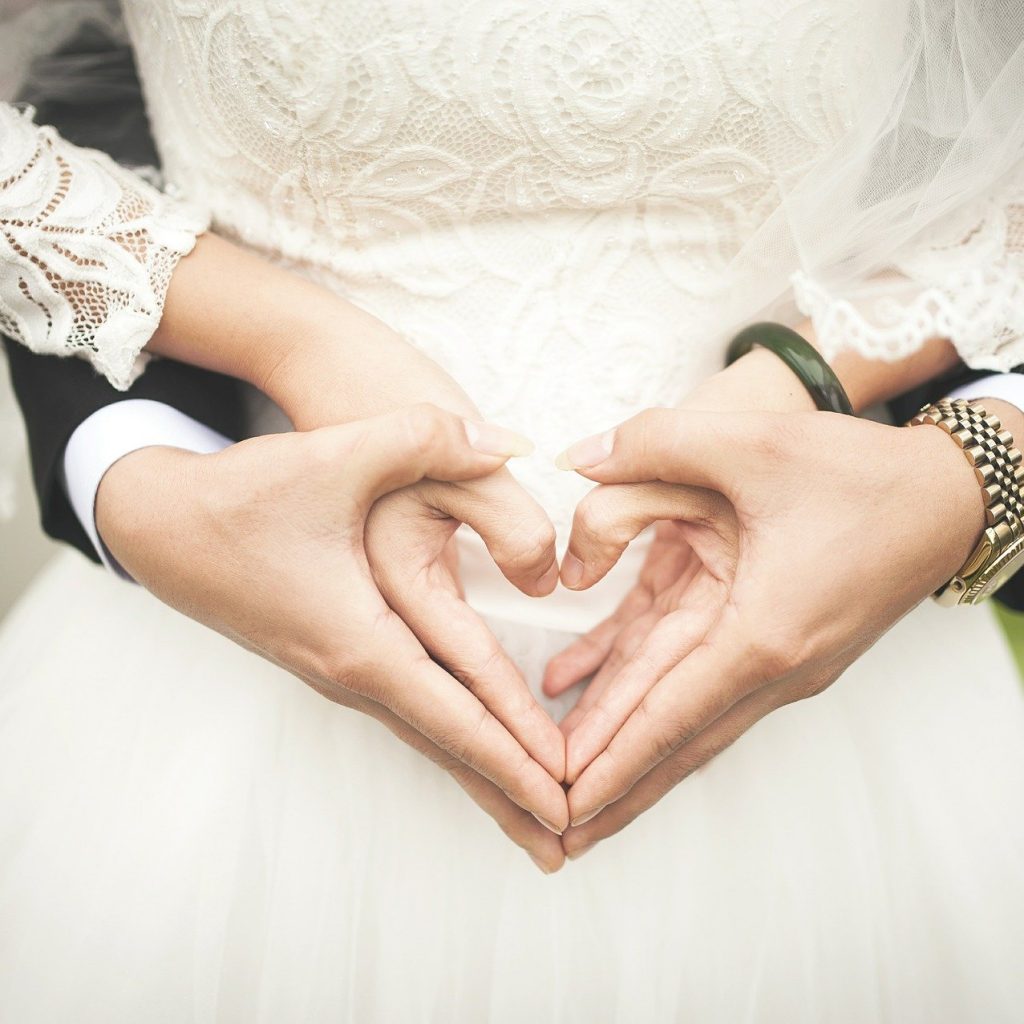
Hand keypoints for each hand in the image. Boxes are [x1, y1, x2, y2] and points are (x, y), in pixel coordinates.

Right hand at [96, 404, 569, 870]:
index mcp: (360, 641)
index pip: (456, 716)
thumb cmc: (243, 497)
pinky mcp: (335, 656)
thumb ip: (428, 439)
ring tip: (530, 815)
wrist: (161, 525)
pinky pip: (409, 711)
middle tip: (568, 843)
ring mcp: (339, 672)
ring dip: (483, 774)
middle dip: (509, 793)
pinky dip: (452, 739)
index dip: (517, 756)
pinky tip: (473, 747)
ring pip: (428, 735)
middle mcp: (351, 673)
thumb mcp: (337, 455)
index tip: (566, 800)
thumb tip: (514, 443)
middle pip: (447, 747)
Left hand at [549, 404, 986, 856]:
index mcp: (762, 633)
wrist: (946, 498)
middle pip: (674, 741)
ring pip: (685, 719)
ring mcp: (778, 663)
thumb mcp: (752, 441)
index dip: (609, 762)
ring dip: (629, 754)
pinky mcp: (776, 644)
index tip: (563, 807)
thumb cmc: (859, 475)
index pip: (667, 716)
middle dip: (613, 786)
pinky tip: (591, 685)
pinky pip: (699, 680)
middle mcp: (771, 666)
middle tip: (555, 830)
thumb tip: (576, 460)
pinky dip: (647, 693)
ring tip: (577, 791)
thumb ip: (654, 443)